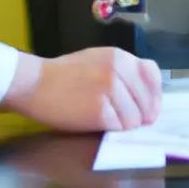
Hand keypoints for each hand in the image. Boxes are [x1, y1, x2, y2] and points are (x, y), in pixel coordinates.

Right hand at [2, 48, 162, 132]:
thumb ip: (123, 71)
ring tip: (106, 119)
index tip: (149, 108)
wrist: (34, 84)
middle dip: (140, 115)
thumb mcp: (98, 59)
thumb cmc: (63, 74)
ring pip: (135, 119)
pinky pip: (119, 128)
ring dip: (124, 125)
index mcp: (120, 57)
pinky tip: (97, 123)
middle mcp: (119, 71)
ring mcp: (110, 91)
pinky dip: (111, 130)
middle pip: (147, 103)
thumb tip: (146, 95)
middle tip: (125, 120)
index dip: (154, 96)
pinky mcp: (100, 111)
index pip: (153, 77)